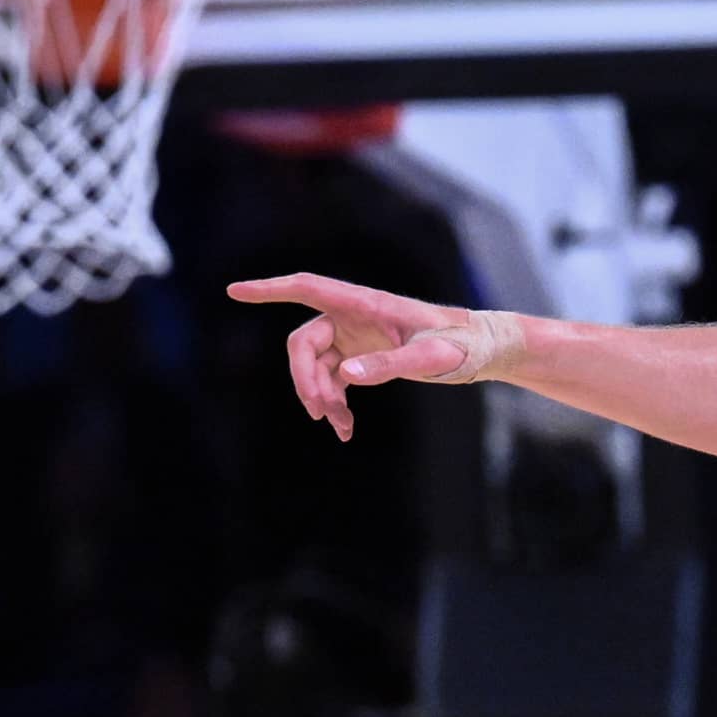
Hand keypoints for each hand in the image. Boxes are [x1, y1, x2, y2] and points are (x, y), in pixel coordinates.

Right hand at [227, 273, 525, 440]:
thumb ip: (389, 364)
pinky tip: (344, 428)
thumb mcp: (430, 357)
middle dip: (306, 379)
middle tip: (322, 413)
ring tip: (341, 426)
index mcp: (365, 304)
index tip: (233, 291)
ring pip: (315, 366)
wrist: (482, 349)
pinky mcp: (362, 355)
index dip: (270, 289)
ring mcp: (355, 336)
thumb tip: (346, 375)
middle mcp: (353, 316)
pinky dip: (334, 402)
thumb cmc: (462, 344)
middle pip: (303, 343)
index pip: (307, 289)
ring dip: (320, 397)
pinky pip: (332, 378)